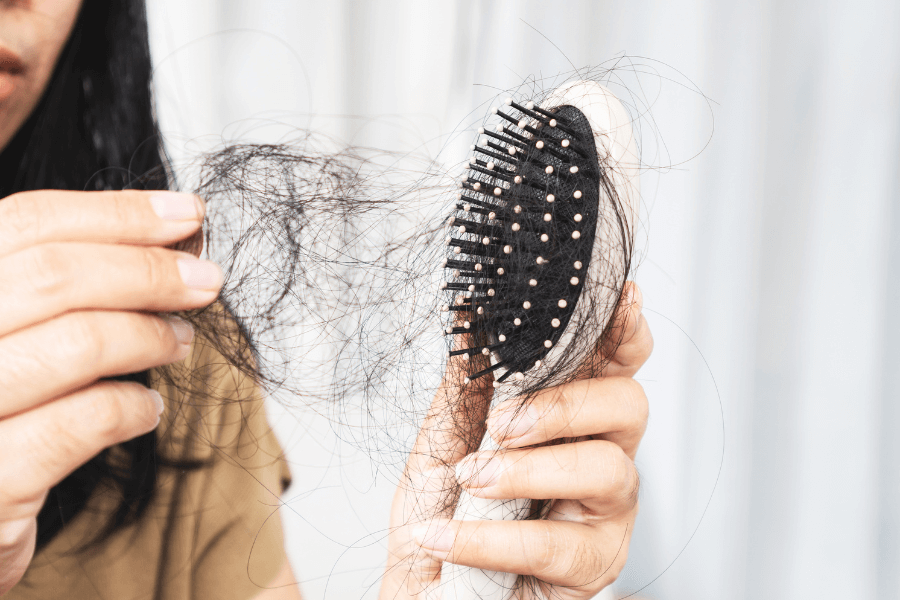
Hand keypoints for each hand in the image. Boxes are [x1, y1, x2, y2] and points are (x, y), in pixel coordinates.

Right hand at [0, 190, 221, 594]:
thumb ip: (57, 290)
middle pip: (53, 275)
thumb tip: (168, 243)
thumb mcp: (4, 335)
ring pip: (76, 343)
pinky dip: (131, 408)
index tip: (188, 214)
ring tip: (181, 341)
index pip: (25, 223)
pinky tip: (147, 409)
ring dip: (149, 335)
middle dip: (149, 270)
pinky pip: (81, 423)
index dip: (117, 213)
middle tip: (207, 279)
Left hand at [380, 282, 651, 598]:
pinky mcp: (594, 567)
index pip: (616, 365)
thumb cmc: (440, 508)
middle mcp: (603, 457)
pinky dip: (490, 536)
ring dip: (526, 470)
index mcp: (572, 417)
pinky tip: (445, 536)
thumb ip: (469, 381)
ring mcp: (606, 514)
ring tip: (473, 478)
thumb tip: (473, 311)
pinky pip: (556, 544)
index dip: (624, 331)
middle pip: (629, 405)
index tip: (620, 299)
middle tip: (503, 425)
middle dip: (564, 405)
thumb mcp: (446, 436)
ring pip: (604, 469)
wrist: (421, 586)